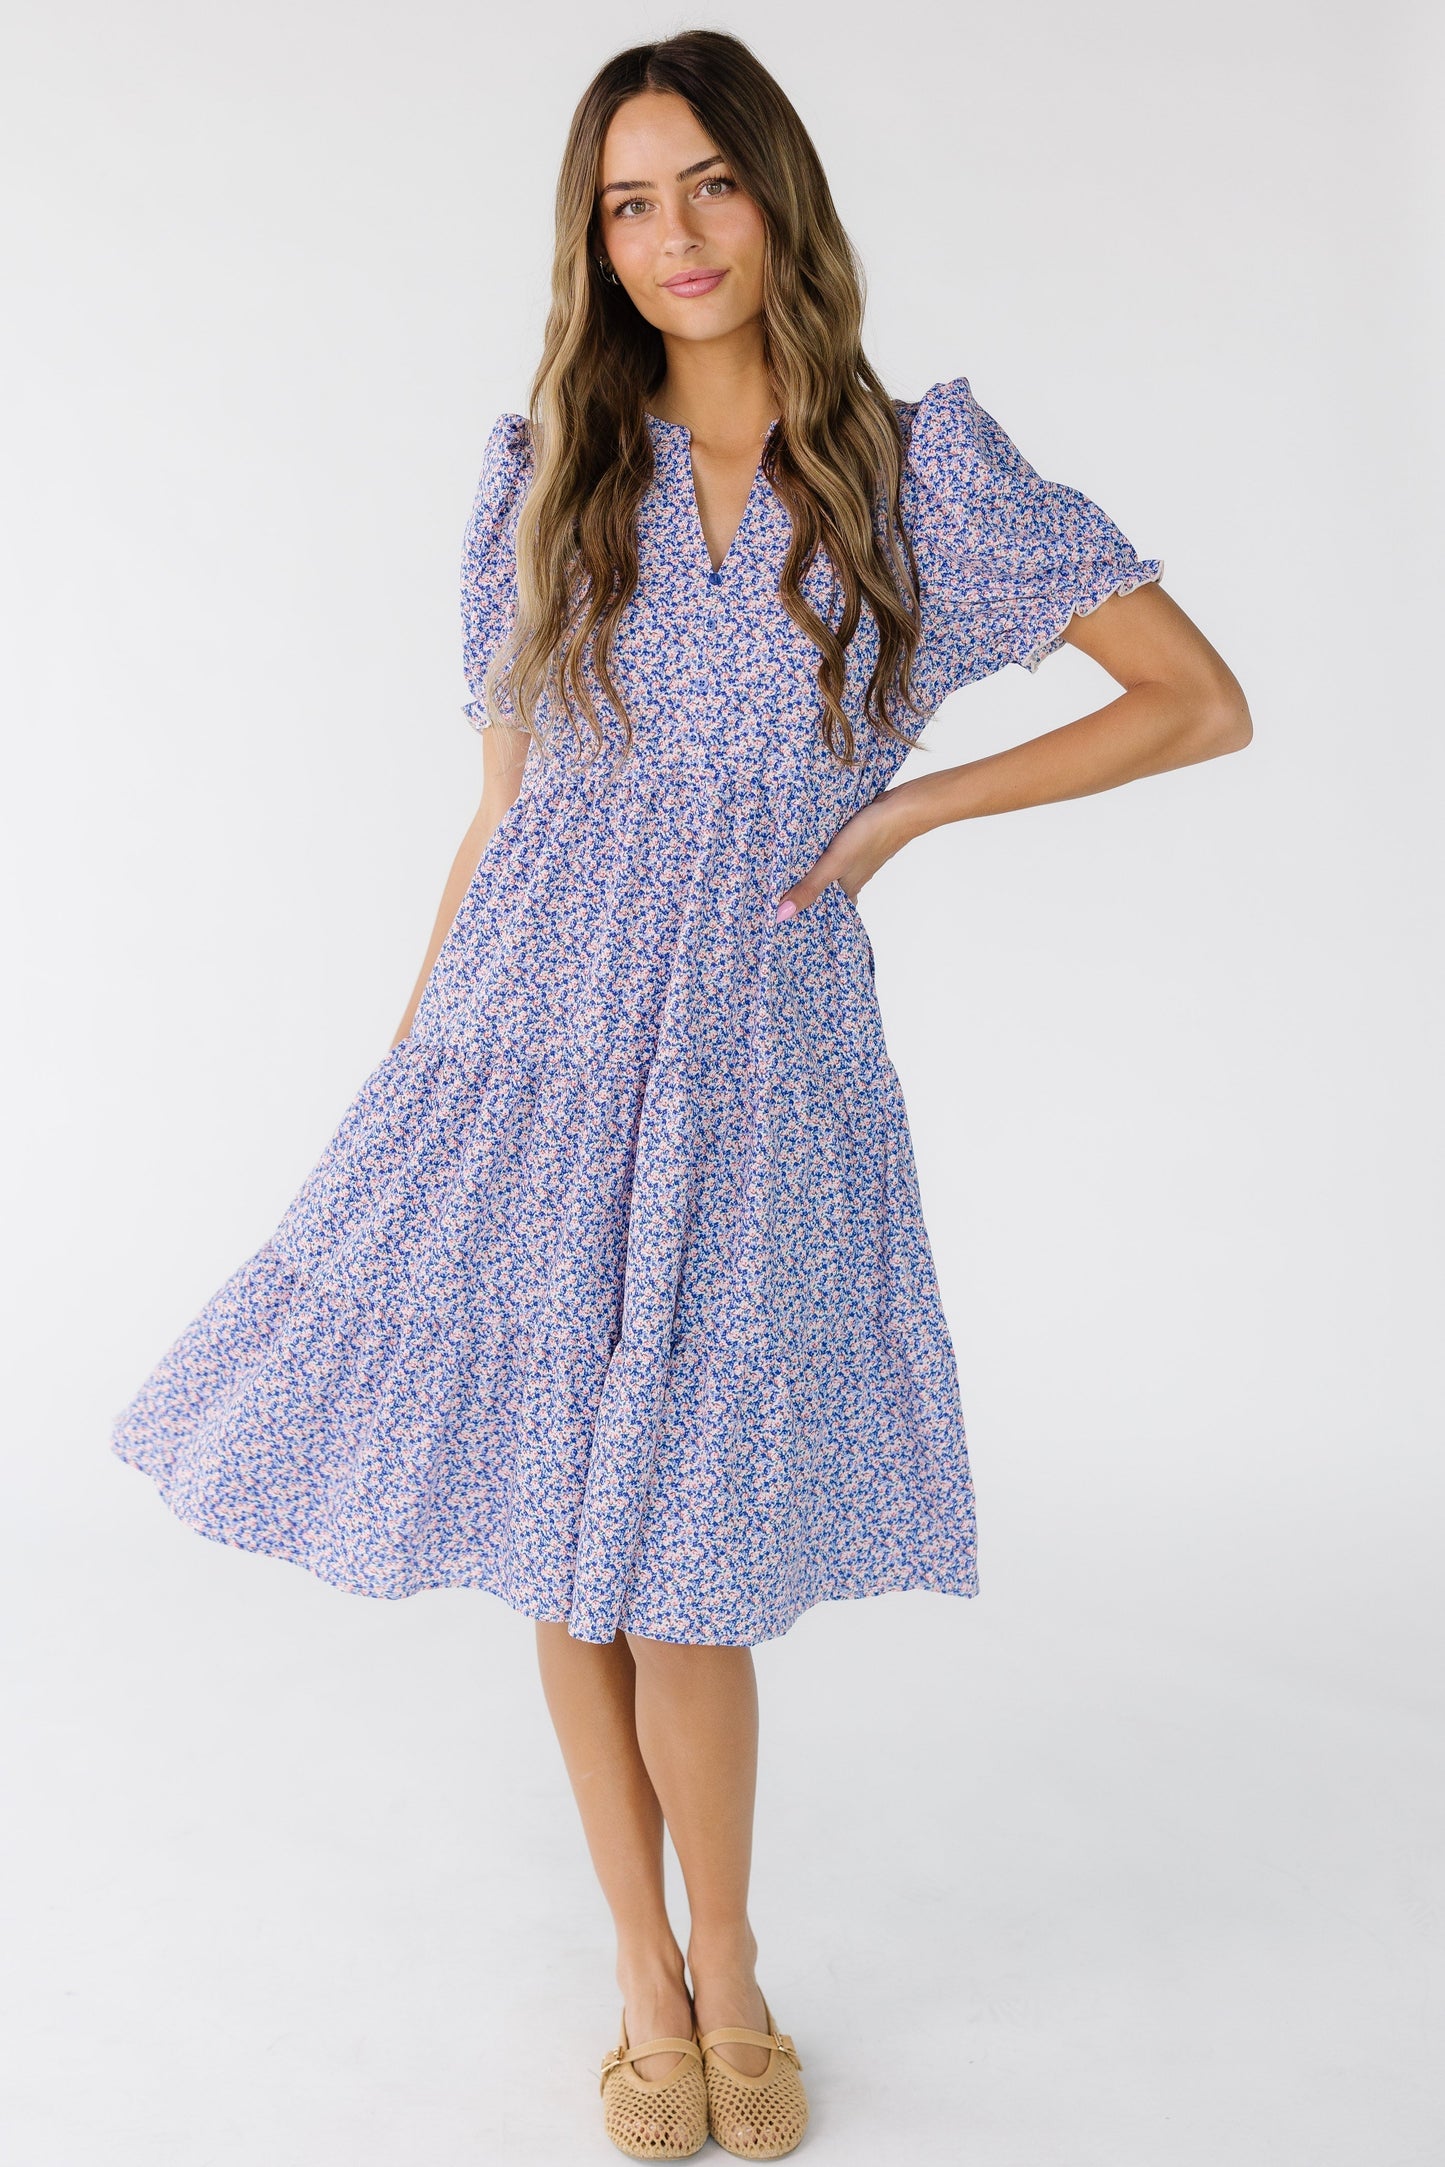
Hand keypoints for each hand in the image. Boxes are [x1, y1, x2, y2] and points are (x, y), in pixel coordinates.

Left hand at [775, 788, 912, 922]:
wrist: (899, 808)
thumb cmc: (870, 837)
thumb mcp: (833, 864)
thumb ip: (809, 888)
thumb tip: (782, 914)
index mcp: (847, 891)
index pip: (824, 910)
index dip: (804, 913)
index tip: (782, 915)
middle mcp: (851, 879)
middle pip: (823, 890)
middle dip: (802, 890)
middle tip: (774, 892)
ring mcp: (853, 860)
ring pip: (827, 870)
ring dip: (810, 869)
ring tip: (782, 868)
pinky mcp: (853, 842)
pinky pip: (832, 853)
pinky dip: (819, 853)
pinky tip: (807, 846)